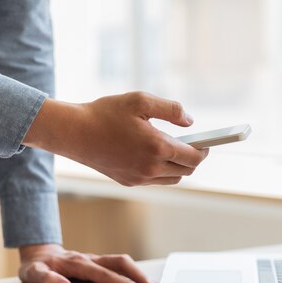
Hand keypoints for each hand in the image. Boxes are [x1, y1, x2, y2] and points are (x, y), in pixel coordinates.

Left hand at [18, 244, 157, 282]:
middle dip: (138, 274)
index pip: (103, 273)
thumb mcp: (33, 274)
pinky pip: (117, 265)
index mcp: (77, 263)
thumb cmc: (36, 266)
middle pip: (119, 262)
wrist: (38, 253)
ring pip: (120, 262)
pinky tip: (140, 281)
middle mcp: (89, 259)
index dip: (121, 282)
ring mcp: (94, 260)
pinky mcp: (96, 263)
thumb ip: (48, 279)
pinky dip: (131, 272)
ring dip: (137, 272)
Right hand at [23, 91, 208, 185]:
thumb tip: (190, 122)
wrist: (73, 133)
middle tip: (192, 144)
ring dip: (178, 166)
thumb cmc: (105, 113)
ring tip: (174, 149)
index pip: (193, 157)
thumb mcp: (140, 100)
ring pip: (171, 178)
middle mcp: (150, 168)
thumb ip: (171, 109)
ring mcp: (138, 178)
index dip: (204, 150)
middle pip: (185, 171)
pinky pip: (154, 180)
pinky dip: (160, 170)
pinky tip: (154, 155)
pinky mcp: (127, 181)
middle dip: (193, 159)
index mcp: (157, 147)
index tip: (207, 142)